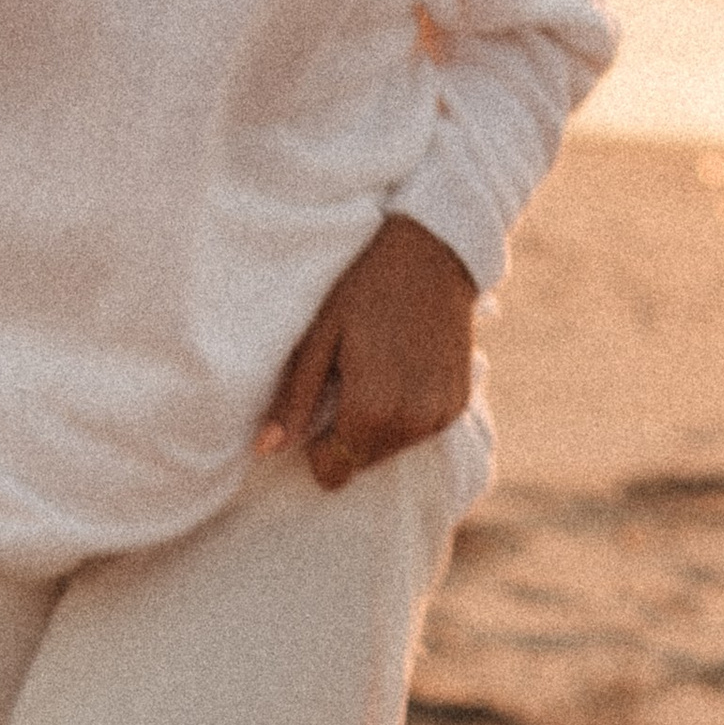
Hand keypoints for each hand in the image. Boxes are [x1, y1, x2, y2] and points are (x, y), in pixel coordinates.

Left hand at [258, 214, 477, 490]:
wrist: (435, 253)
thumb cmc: (365, 286)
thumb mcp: (319, 336)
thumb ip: (295, 399)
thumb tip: (265, 449)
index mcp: (369, 411)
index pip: (333, 472)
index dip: (317, 448)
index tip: (318, 408)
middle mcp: (410, 424)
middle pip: (361, 462)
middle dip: (347, 433)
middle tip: (348, 377)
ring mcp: (439, 417)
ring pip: (391, 449)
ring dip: (377, 424)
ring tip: (377, 370)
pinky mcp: (458, 406)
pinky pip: (420, 431)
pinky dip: (406, 412)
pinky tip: (404, 369)